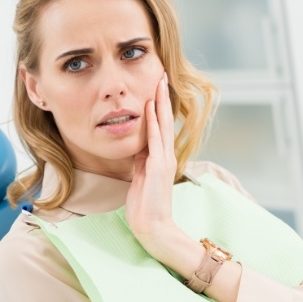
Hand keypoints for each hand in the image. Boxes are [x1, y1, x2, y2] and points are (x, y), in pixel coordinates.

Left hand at [125, 72, 177, 260]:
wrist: (153, 226)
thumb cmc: (145, 205)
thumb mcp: (141, 177)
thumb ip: (141, 161)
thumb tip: (137, 147)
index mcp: (160, 158)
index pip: (159, 127)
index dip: (157, 107)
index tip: (154, 88)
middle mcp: (165, 156)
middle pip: (164, 121)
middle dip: (161, 98)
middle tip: (161, 76)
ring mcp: (163, 161)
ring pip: (162, 126)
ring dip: (159, 104)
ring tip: (159, 84)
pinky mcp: (158, 168)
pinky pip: (154, 141)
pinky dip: (153, 123)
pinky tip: (150, 108)